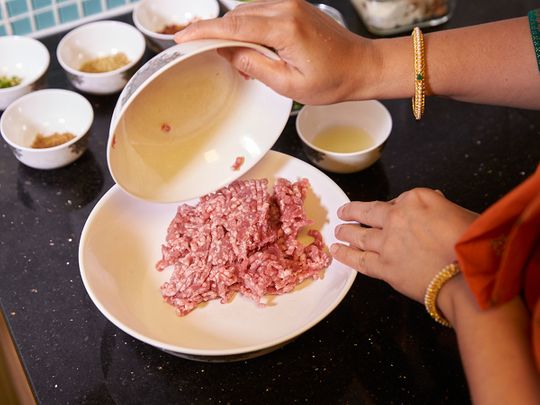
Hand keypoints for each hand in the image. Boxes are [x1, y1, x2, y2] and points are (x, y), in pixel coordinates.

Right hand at [174, 0, 377, 104]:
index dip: (204, 32)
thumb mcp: (289, 84)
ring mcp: (291, 2)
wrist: (361, 66)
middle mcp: (286, 7)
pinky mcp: (293, 5)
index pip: (233, 25)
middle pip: (236, 15)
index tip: (182, 38)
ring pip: (246, 12)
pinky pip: (259, 11)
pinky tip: (246, 45)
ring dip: (231, 31)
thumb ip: (254, 65)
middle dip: (213, 32)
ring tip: (227, 55)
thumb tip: (226, 51)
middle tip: (195, 49)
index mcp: (285, 28)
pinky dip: (246, 26)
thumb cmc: (332, 80)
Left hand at [331, 188, 477, 302]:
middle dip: (352, 212)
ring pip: (358, 235)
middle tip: (343, 212)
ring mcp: (387, 243)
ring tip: (338, 231)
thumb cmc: (472, 245)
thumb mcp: (460, 213)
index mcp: (416, 199)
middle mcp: (396, 217)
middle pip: (368, 212)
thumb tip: (434, 200)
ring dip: (345, 232)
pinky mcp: (383, 267)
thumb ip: (440, 206)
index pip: (397, 200)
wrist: (469, 277)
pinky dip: (345, 255)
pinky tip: (336, 250)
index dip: (394, 208)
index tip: (391, 211)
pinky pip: (358, 260)